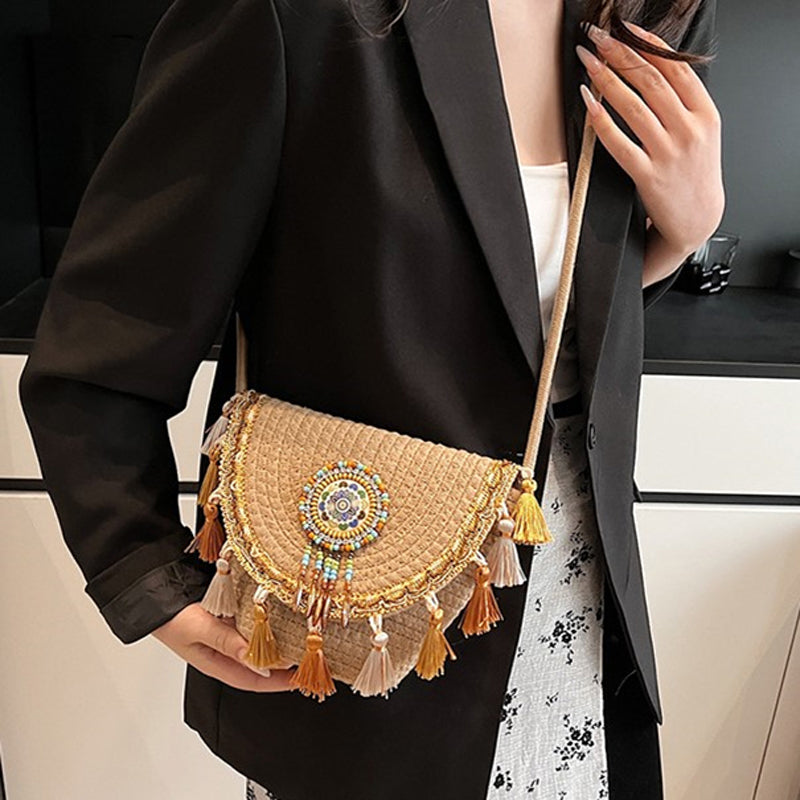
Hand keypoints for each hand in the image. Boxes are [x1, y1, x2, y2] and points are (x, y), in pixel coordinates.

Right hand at [151, 602, 297, 692]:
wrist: (155, 594)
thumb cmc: (172, 617)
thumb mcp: (199, 629)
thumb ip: (227, 642)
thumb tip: (256, 659)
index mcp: (217, 663)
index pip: (255, 680)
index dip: (279, 682)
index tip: (301, 677)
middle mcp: (225, 652)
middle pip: (260, 664)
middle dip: (284, 664)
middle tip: (309, 655)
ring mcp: (229, 635)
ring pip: (259, 645)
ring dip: (278, 643)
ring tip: (301, 637)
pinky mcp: (230, 618)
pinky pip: (253, 626)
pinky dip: (267, 624)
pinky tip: (281, 616)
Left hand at [576, 20, 724, 258]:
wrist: (696, 218)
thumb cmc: (693, 171)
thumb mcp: (701, 131)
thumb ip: (683, 101)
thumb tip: (651, 63)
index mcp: (705, 113)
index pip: (676, 68)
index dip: (647, 44)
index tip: (625, 28)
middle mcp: (689, 130)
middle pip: (651, 81)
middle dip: (620, 54)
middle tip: (597, 37)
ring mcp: (669, 154)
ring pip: (634, 107)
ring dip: (607, 79)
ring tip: (588, 61)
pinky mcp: (648, 176)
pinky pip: (619, 143)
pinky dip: (601, 120)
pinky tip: (588, 102)